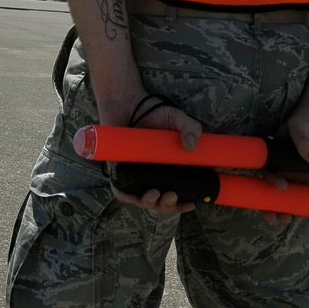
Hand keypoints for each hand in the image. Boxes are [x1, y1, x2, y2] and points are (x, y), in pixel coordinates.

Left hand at [102, 97, 202, 215]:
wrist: (126, 101)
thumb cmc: (151, 111)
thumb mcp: (176, 118)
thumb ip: (190, 127)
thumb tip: (191, 147)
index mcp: (166, 169)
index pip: (176, 194)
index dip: (183, 204)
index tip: (191, 203)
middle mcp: (150, 174)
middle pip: (158, 202)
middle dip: (166, 206)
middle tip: (171, 196)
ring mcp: (133, 174)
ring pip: (140, 200)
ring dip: (149, 203)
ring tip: (155, 194)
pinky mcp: (117, 171)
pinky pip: (120, 191)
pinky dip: (127, 197)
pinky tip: (137, 196)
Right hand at [259, 97, 308, 225]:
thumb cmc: (308, 114)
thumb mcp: (302, 124)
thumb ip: (304, 141)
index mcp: (274, 152)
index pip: (267, 170)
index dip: (268, 182)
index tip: (280, 187)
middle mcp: (282, 163)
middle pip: (273, 188)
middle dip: (272, 204)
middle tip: (275, 218)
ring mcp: (296, 169)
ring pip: (289, 193)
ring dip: (287, 207)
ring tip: (287, 220)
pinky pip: (306, 189)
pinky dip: (304, 201)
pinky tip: (303, 212)